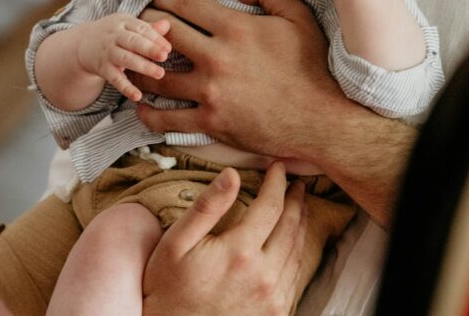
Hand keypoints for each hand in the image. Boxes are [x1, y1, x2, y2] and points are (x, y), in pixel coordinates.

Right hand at [77, 13, 170, 101]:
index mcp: (123, 23)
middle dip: (149, 48)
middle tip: (164, 56)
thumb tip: (167, 24)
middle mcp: (114, 36)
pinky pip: (115, 79)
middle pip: (132, 41)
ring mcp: (107, 53)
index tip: (168, 48)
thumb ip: (147, 27)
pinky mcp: (103, 69)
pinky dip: (126, 88)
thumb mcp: (127, 25)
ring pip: (125, 59)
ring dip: (143, 66)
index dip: (155, 38)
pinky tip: (137, 96)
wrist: (82, 44)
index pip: (141, 28)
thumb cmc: (113, 34)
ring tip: (160, 73)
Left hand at [135, 0, 343, 162]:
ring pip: (157, 75)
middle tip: (139, 25)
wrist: (322, 120)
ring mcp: (210, 92)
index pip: (182, 4)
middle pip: (162, 34)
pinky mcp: (210, 123)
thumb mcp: (298, 17)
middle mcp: (216, 58)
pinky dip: (149, 111)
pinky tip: (143, 104)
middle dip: (146, 26)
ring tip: (134, 61)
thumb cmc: (313, 67)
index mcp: (235, 28)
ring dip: (141, 67)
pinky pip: (167, 118)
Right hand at [143, 163, 308, 314]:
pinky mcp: (276, 314)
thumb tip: (232, 174)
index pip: (271, 206)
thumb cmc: (168, 288)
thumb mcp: (176, 242)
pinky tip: (292, 243)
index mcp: (241, 253)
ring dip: (301, 225)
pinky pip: (295, 277)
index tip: (277, 167)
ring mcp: (273, 299)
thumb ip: (207, 207)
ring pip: (298, 253)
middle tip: (296, 184)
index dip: (276, 183)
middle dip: (295, 200)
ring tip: (298, 208)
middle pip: (292, 227)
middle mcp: (264, 277)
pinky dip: (298, 254)